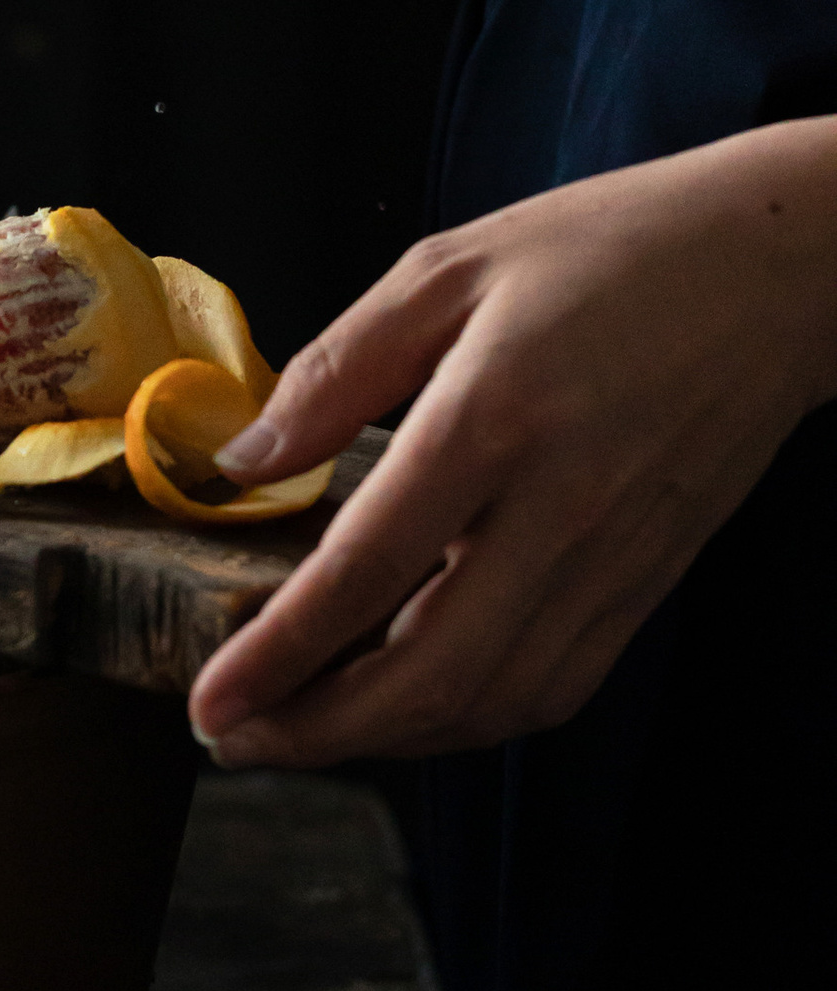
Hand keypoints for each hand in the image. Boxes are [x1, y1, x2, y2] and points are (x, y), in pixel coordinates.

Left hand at [185, 119, 836, 767]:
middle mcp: (558, 507)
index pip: (368, 568)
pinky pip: (555, 685)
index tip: (210, 701)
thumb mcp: (447, 268)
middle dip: (320, 731)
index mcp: (492, 416)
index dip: (280, 654)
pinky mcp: (649, 580)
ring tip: (302, 730)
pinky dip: (473, 719)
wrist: (779, 269)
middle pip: (432, 671)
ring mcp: (613, 556)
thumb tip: (247, 461)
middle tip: (235, 738)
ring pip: (496, 699)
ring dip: (390, 740)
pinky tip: (411, 705)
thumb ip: (336, 369)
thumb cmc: (607, 251)